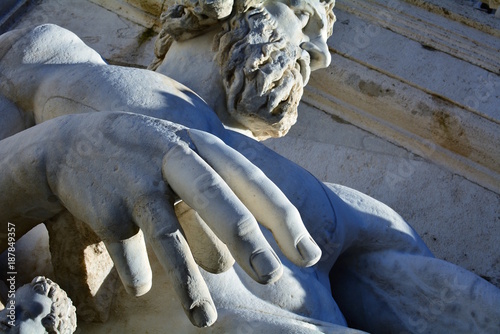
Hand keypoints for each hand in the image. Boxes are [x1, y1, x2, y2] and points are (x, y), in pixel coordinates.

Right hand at [0, 111, 320, 326]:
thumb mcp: (185, 167)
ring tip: (205, 319)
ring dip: (188, 282)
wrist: (75, 145)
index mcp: (201, 147)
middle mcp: (172, 158)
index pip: (251, 181)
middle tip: (272, 277)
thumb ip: (214, 208)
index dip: (283, 218)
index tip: (308, 256)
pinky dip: (139, 274)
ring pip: (168, 235)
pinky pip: (127, 250)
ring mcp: (137, 181)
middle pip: (215, 198)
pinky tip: (144, 287)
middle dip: (245, 239)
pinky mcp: (105, 207)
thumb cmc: (147, 160)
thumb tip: (233, 263)